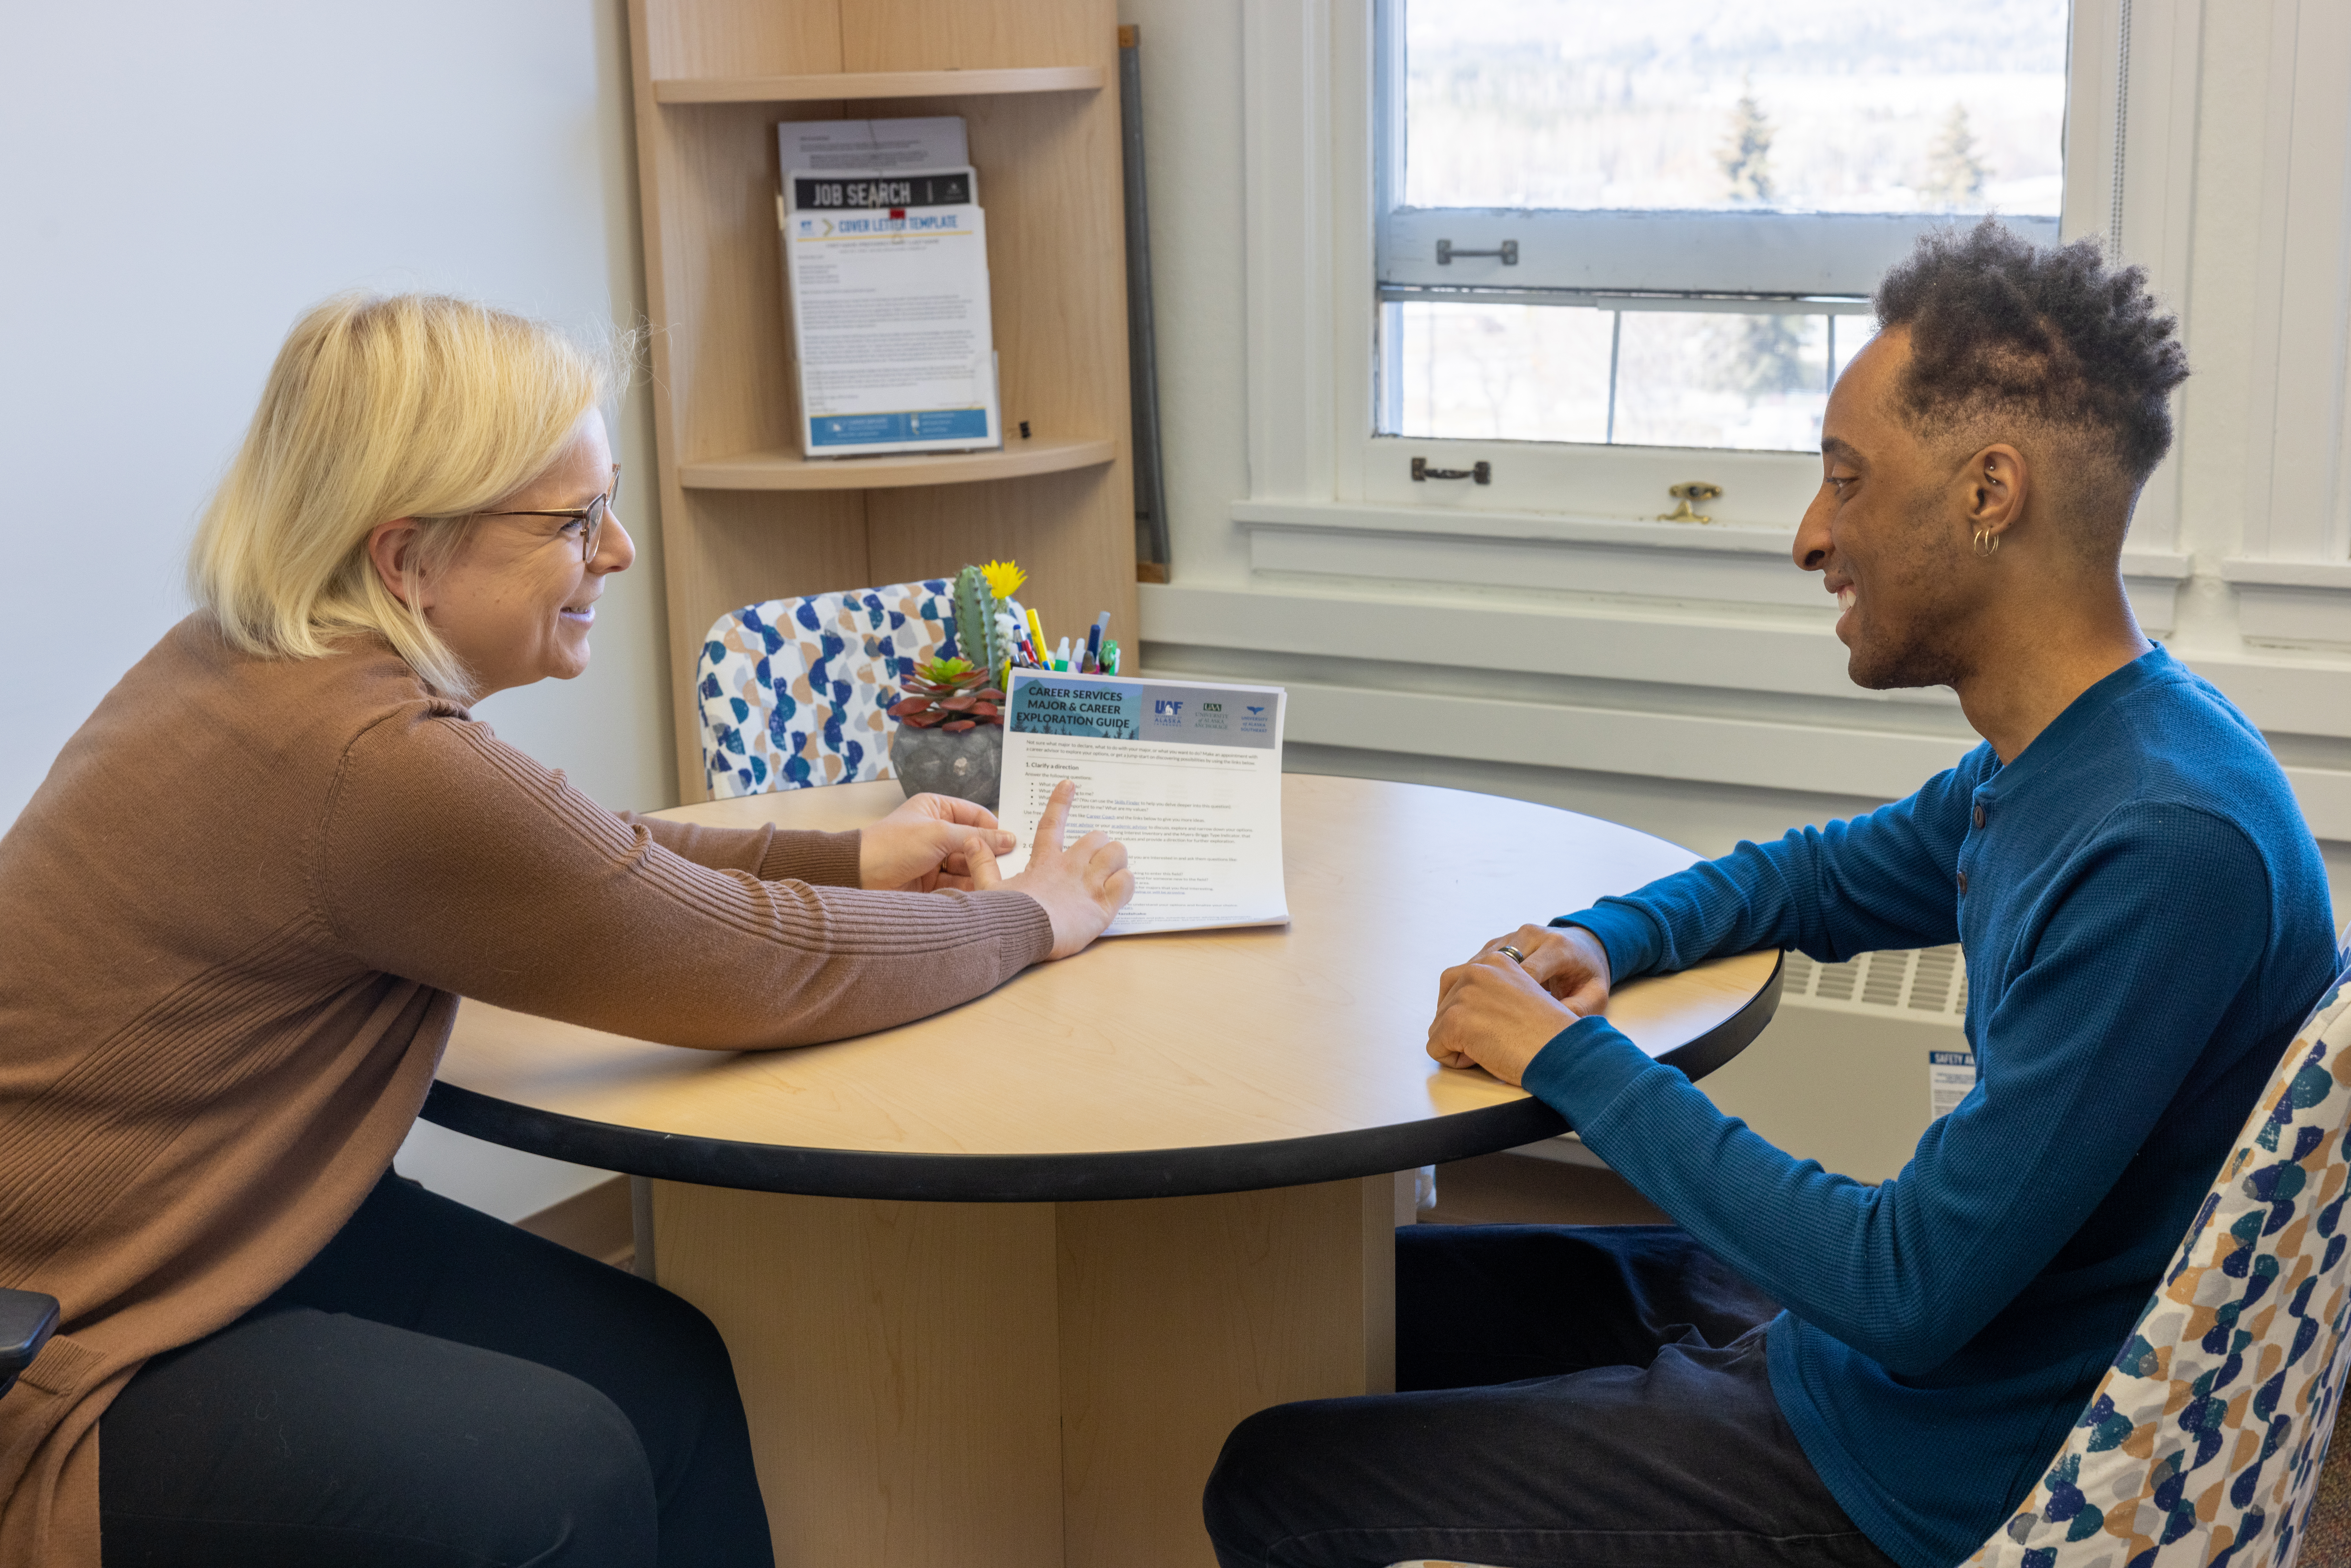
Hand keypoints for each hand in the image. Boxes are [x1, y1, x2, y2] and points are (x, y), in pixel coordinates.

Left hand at [859, 793, 1015, 891]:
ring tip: (995, 882)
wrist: (859, 877)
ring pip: (967, 866)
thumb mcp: (939, 833)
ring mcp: (934, 858)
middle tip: (1008, 867)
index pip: (976, 815)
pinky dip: (968, 889)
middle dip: (988, 855)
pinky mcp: (930, 883)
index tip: (1013, 843)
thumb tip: (1009, 839)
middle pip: (974, 843)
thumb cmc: (892, 845)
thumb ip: (976, 836)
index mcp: (937, 809)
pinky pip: (957, 885)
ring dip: (979, 874)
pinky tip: (981, 894)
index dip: (994, 828)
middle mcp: (937, 832)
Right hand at [965, 779, 1132, 958]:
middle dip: (1100, 846)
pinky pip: (1127, 881)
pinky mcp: (1103, 906)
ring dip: (1116, 861)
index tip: (1069, 785)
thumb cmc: (1003, 917)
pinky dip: (1126, 883)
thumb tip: (971, 841)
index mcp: (1044, 862)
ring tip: (1111, 873)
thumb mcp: (988, 889)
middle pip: (1097, 838)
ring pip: (1117, 853)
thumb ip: (982, 863)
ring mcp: (1088, 884)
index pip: (1052, 824)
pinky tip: (1118, 890)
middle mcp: (1070, 867)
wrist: (1020, 935)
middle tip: (1097, 861)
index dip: (1060, 802)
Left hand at [1426, 952, 1585, 1085]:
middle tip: (1494, 1039)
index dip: (1475, 1014)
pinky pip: (1435, 1047)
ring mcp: (1465, 993)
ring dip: (1460, 1043)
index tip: (1499, 1026)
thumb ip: (1495, 991)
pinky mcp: (1455, 1019)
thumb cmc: (1552, 1033)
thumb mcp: (1522, 995)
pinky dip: (1453, 1061)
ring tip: (1494, 1048)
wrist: (1567, 1050)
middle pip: (1445, 1003)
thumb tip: (1467, 1011)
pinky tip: (1485, 1058)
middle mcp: (1478, 969)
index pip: (1460, 983)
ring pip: (1438, 1026)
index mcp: (1497, 961)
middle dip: (1462, 1027)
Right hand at [1470, 923, 1611, 1015]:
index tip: (1498, 1029)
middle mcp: (1529, 936)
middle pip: (1491, 965)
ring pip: (1475, 963)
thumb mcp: (1596, 995)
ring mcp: (1509, 936)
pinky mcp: (1495, 942)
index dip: (1510, 1002)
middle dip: (1477, 997)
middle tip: (1467, 1027)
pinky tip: (1460, 1009)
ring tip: (1452, 1020)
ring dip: (1461, 991)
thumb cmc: (1587, 975)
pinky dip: (1462, 985)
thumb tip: (1554, 1028)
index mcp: (1556, 946)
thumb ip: (1580, 1010)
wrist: (1583, 944)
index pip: (1526, 973)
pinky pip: (1471, 963)